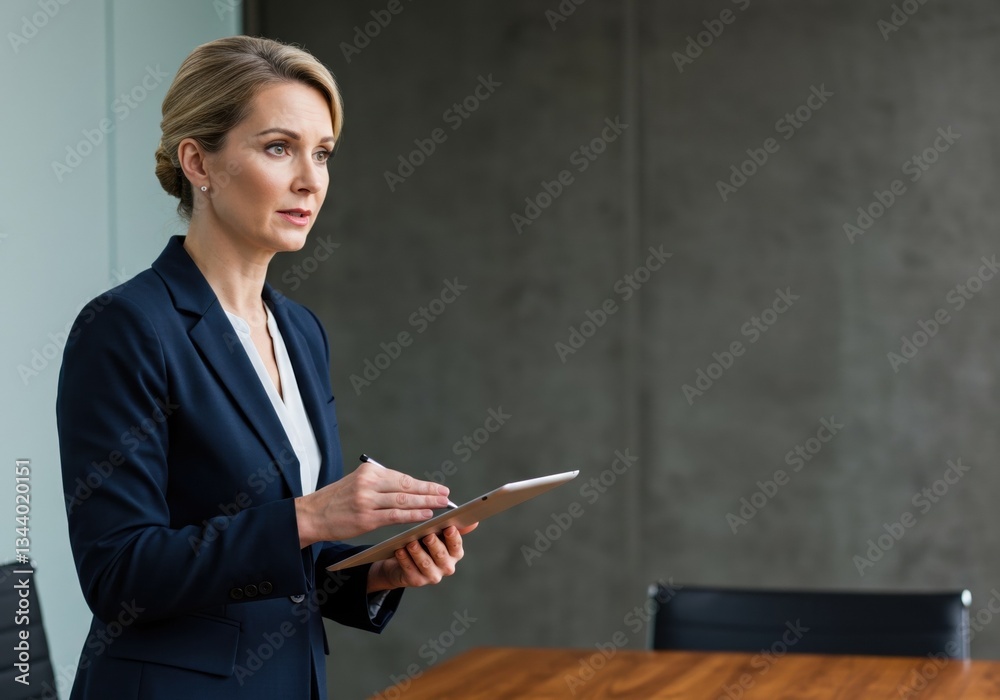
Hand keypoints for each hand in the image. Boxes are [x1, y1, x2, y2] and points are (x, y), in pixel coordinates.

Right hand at [295, 461, 450, 546]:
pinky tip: (425, 515)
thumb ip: (380, 484)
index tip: (438, 488)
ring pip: (403, 501)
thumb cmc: (337, 500)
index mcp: (368, 473)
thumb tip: (409, 489)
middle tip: (446, 495)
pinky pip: (394, 516)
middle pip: (406, 487)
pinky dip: (412, 515)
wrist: (312, 515)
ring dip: (425, 503)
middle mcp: (368, 484)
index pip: (402, 478)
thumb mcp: (357, 483)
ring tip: (441, 505)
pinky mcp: (365, 519)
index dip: (423, 484)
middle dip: (429, 492)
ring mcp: (367, 502)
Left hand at [367, 523, 478, 592]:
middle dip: (434, 545)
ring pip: (425, 564)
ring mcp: (432, 576)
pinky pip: (410, 570)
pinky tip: (400, 550)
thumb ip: (454, 528)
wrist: (404, 562)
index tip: (449, 528)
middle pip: (441, 556)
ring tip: (411, 543)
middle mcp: (446, 567)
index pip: (457, 546)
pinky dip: (405, 559)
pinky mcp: (416, 581)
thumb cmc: (424, 545)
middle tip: (428, 535)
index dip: (453, 538)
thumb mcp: (439, 535)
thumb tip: (474, 522)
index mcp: (454, 554)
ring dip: (418, 553)